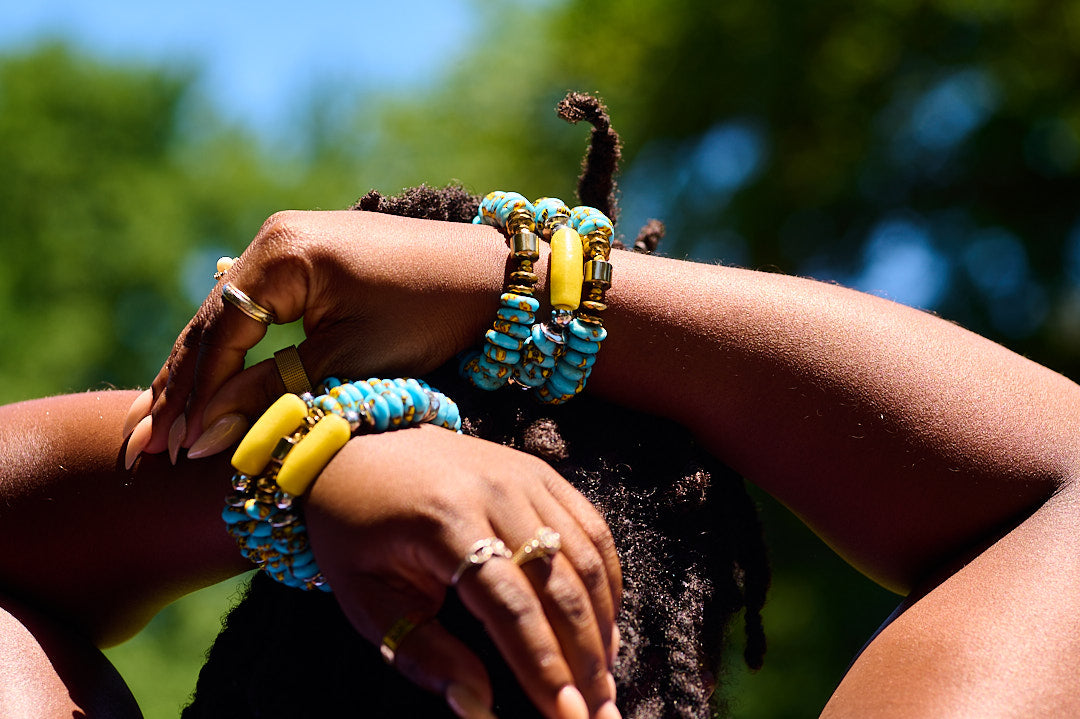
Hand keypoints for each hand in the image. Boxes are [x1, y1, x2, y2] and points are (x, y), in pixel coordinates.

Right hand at [132, 210, 509, 457]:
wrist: (492, 276)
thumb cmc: (429, 316)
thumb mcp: (348, 362)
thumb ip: (272, 395)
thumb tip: (202, 440)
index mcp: (281, 254)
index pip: (219, 336)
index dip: (195, 397)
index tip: (173, 451)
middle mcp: (275, 237)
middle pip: (214, 324)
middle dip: (181, 387)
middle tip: (144, 446)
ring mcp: (291, 241)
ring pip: (233, 318)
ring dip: (203, 372)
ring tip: (163, 424)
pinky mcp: (310, 255)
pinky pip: (259, 309)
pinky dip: (237, 351)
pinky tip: (208, 381)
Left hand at [304, 425, 621, 718]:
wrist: (361, 450)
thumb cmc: (358, 530)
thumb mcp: (368, 599)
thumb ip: (423, 654)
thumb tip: (476, 707)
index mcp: (445, 521)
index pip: (510, 606)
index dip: (543, 665)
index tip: (565, 716)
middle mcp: (496, 491)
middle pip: (560, 584)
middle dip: (585, 657)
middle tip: (598, 713)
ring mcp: (526, 477)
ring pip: (586, 558)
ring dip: (604, 626)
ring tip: (605, 680)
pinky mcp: (542, 473)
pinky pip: (591, 529)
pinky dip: (607, 582)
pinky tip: (606, 625)